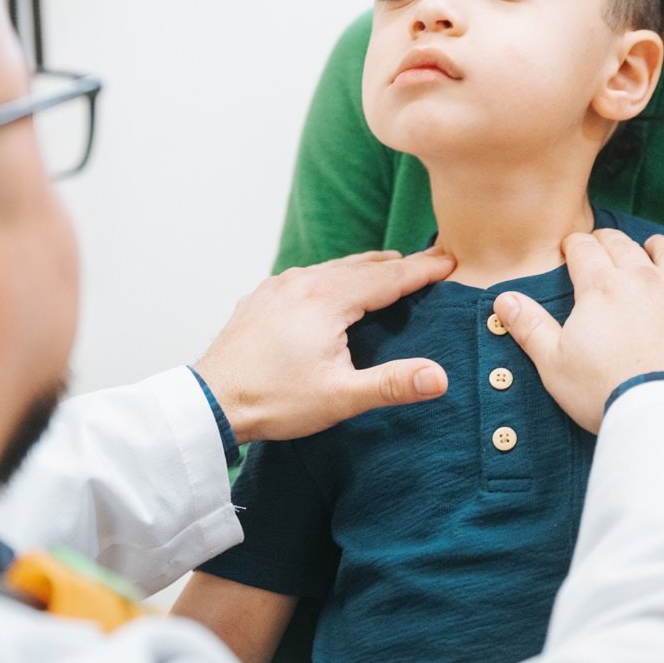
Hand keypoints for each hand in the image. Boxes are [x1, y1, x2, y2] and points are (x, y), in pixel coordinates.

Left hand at [194, 248, 454, 443]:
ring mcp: (279, 287)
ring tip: (391, 270)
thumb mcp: (340, 397)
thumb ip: (392, 384)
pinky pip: (308, 277)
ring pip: (334, 267)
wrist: (210, 401)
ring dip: (366, 269)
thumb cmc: (273, 400)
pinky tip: (334, 289)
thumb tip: (440, 377)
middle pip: (364, 265)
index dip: (424, 269)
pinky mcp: (262, 297)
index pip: (389, 276)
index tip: (453, 261)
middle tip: (431, 261)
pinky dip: (334, 277)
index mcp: (328, 298)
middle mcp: (303, 282)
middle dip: (400, 264)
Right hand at [493, 229, 663, 433]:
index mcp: (601, 287)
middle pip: (625, 245)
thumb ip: (530, 327)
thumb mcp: (554, 363)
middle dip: (610, 241)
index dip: (575, 246)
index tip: (571, 249)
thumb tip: (504, 299)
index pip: (584, 250)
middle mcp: (644, 278)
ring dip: (660, 247)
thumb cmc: (605, 391)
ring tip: (655, 247)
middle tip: (603, 245)